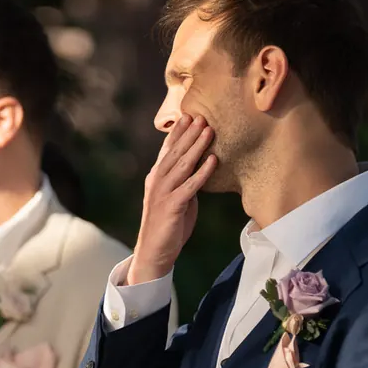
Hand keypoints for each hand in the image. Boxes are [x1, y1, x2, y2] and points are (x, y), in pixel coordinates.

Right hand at [130, 113, 216, 283]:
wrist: (154, 252)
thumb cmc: (167, 225)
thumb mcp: (176, 198)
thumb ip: (184, 181)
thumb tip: (200, 167)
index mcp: (157, 177)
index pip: (167, 150)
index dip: (178, 132)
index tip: (188, 115)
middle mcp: (157, 181)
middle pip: (175, 152)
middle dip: (189, 133)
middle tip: (201, 115)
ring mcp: (163, 193)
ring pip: (182, 165)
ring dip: (197, 146)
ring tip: (209, 130)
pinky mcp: (173, 206)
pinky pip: (190, 186)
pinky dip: (202, 173)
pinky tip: (213, 161)